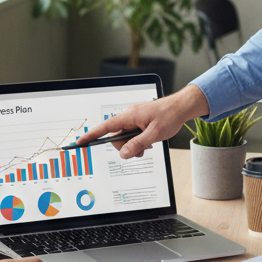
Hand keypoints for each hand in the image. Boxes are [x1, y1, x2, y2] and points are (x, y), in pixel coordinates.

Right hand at [77, 84, 209, 158]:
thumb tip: (124, 154)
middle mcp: (129, 116)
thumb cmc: (169, 116)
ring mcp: (134, 119)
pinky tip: (149, 141)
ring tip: (148, 144)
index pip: (106, 127)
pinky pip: (132, 134)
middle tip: (141, 150)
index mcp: (129, 116)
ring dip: (134, 145)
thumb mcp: (154, 134)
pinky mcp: (139, 121)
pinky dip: (138, 140)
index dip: (92, 135)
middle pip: (116, 137)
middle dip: (126, 147)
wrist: (181, 107)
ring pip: (125, 137)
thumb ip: (137, 144)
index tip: (81, 142)